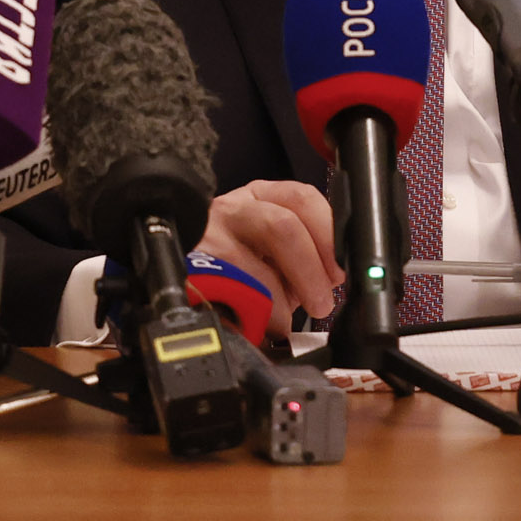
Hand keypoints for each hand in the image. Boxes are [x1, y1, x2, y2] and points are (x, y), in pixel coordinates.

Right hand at [198, 177, 341, 324]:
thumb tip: (331, 281)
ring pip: (254, 269)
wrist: (182, 270)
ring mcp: (207, 237)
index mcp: (261, 196)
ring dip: (277, 304)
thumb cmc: (237, 261)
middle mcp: (233, 209)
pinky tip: (252, 324)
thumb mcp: (270, 248)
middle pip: (283, 228)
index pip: (303, 198)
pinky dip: (249, 318)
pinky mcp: (189, 271)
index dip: (327, 235)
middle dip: (309, 271)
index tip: (338, 270)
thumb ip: (302, 256)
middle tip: (320, 303)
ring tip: (282, 323)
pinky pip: (227, 297)